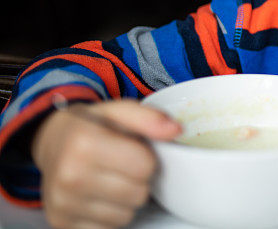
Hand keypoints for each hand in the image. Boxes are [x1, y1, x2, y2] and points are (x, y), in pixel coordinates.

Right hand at [32, 99, 181, 228]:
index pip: (144, 166)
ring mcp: (62, 203)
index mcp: (85, 143)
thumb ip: (149, 117)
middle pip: (137, 193)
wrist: (51, 142)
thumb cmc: (90, 126)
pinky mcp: (61, 223)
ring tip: (112, 180)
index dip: (147, 158)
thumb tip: (176, 130)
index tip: (134, 151)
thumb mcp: (118, 111)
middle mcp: (69, 175)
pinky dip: (110, 215)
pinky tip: (100, 196)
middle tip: (124, 167)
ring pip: (125, 216)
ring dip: (126, 200)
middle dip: (138, 180)